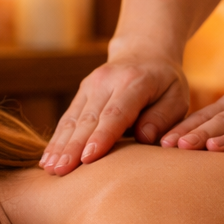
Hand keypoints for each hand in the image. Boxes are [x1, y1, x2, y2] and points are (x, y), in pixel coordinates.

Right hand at [40, 50, 188, 174]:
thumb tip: (144, 137)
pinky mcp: (81, 92)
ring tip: (50, 168)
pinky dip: (57, 139)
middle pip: (88, 119)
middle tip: (61, 171)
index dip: (102, 136)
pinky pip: (67, 118)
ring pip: (72, 119)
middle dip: (73, 147)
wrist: (144, 52)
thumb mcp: (176, 96)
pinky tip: (47, 158)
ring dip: (60, 145)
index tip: (89, 158)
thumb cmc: (165, 83)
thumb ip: (163, 117)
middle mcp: (107, 81)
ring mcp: (90, 85)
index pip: (116, 113)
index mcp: (134, 82)